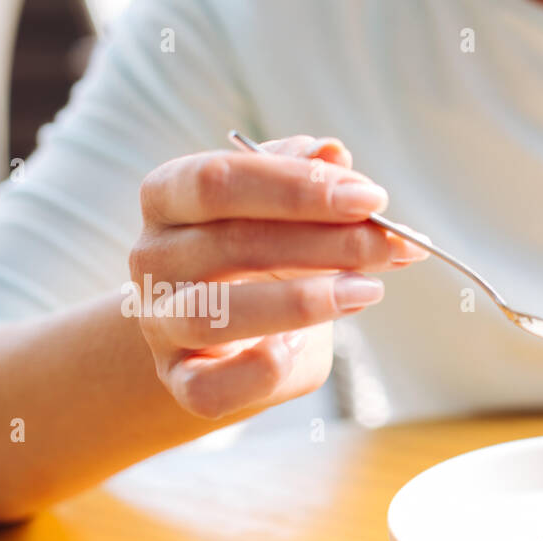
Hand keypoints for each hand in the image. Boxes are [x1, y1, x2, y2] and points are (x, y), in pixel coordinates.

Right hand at [129, 135, 426, 418]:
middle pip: (231, 243)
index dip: (297, 186)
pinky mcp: (181, 381)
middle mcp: (152, 257)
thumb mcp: (287, 217)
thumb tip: (333, 152)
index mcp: (169, 198)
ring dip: (301, 301)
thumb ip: (306, 185)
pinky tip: (304, 347)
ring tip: (367, 291)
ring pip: (214, 314)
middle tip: (390, 245)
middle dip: (326, 242)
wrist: (229, 338)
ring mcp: (160, 323)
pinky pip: (208, 386)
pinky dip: (260, 371)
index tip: (370, 197)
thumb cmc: (264, 264)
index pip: (218, 180)